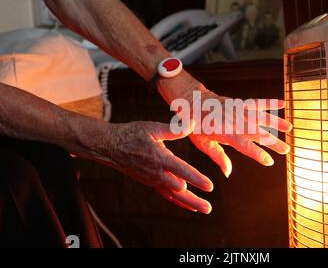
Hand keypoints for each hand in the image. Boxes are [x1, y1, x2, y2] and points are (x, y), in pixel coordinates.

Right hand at [97, 121, 212, 213]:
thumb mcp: (153, 128)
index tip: (210, 186)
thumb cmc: (132, 134)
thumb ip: (174, 129)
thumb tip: (192, 124)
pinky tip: (190, 206)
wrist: (111, 146)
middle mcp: (157, 173)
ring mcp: (153, 180)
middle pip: (179, 190)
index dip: (196, 179)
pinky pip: (166, 195)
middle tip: (209, 208)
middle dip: (195, 199)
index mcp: (160, 158)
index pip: (182, 170)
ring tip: (204, 209)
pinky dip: (178, 202)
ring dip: (189, 203)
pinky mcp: (150, 182)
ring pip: (174, 196)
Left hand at [158, 71, 292, 176]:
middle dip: (273, 141)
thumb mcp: (203, 144)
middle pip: (256, 132)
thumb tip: (228, 173)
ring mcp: (237, 110)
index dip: (257, 154)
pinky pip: (256, 102)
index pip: (244, 145)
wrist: (190, 100)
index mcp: (224, 132)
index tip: (269, 161)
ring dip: (276, 122)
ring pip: (260, 117)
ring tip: (290, 128)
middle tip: (286, 150)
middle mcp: (233, 120)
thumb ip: (218, 157)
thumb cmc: (194, 125)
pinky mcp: (239, 103)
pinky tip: (282, 103)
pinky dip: (269, 102)